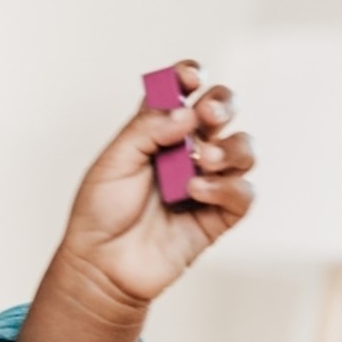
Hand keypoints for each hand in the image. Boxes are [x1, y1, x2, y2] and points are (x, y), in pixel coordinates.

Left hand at [59, 60, 255, 309]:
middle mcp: (185, 152)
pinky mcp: (217, 215)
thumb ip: (146, 130)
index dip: (191, 77)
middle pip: (222, 111)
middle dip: (222, 105)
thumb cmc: (99, 214)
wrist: (101, 264)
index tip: (189, 77)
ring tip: (202, 161)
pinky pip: (242, 192)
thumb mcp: (112, 162)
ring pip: (242, 148)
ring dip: (228, 148)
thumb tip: (185, 110)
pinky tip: (197, 191)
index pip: (183, 92)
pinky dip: (225, 187)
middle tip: (206, 116)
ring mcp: (205, 181)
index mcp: (156, 132)